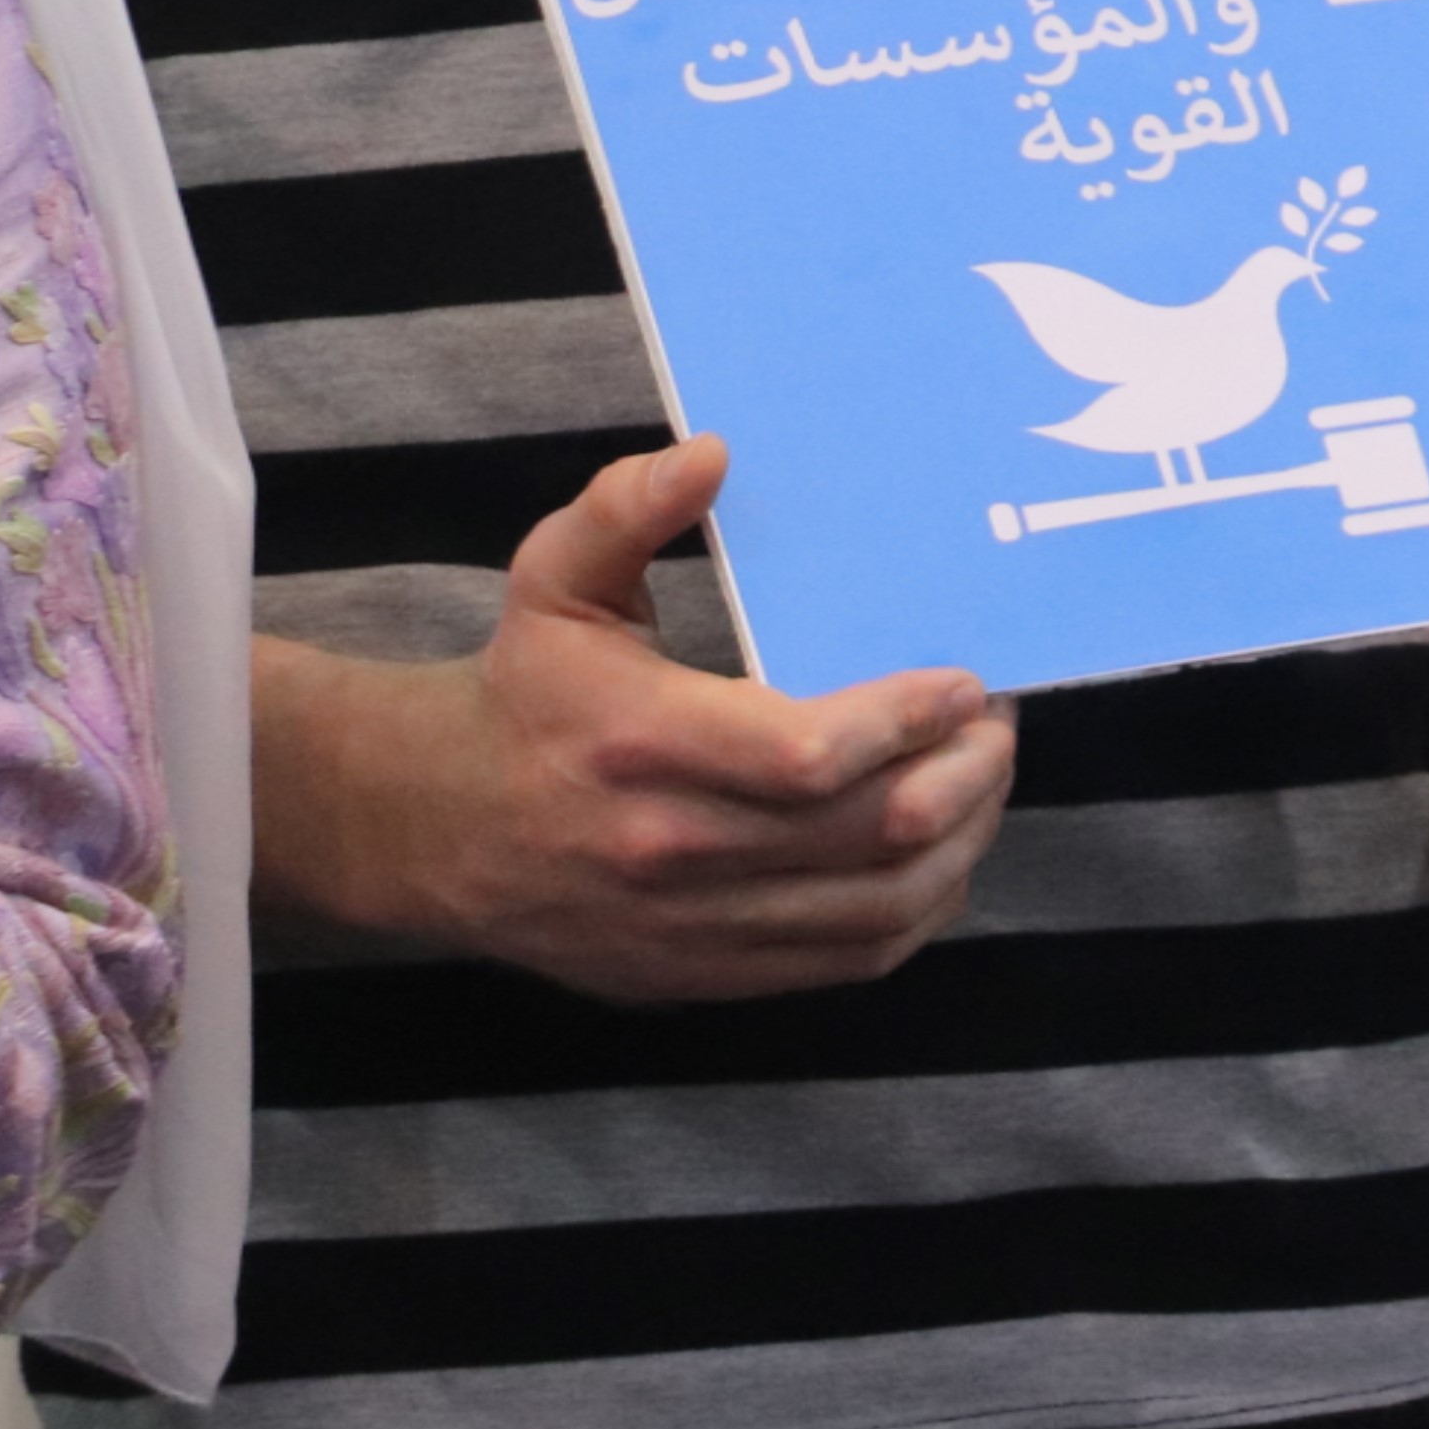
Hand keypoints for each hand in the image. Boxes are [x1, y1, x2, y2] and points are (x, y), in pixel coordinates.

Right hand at [254, 437, 1016, 1001]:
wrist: (430, 827)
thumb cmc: (523, 690)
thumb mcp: (553, 581)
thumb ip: (624, 509)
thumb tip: (710, 454)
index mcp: (643, 745)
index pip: (810, 757)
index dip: (909, 721)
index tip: (967, 683)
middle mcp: (670, 850)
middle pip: (868, 835)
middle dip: (965, 777)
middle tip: (998, 728)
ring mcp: (689, 927)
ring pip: (876, 908)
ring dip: (959, 844)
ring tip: (985, 783)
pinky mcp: (700, 974)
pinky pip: (847, 959)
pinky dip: (917, 911)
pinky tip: (941, 855)